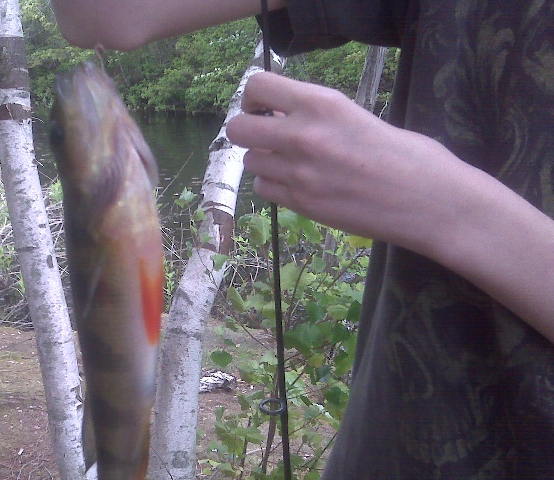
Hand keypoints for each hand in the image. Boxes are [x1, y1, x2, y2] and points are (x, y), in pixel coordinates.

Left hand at [226, 72, 553, 344]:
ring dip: (265, 160)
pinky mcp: (301, 204)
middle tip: (269, 137)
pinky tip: (298, 184)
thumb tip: (283, 116)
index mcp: (321, 104)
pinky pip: (264, 189)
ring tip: (293, 163)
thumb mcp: (357, 117)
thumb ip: (317, 116)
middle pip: (238, 128)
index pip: (258, 87)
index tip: (266, 107)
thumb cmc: (409, 155)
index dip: (255, 98)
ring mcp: (298, 173)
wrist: (430, 202)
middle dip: (249, 130)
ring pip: (250, 161)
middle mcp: (302, 135)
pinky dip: (274, 185)